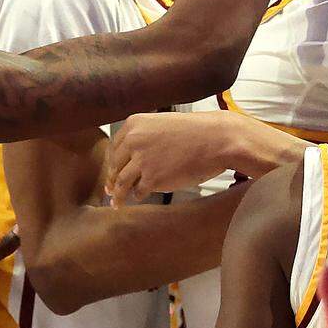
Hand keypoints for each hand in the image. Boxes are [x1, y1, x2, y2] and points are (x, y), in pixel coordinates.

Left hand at [105, 112, 230, 206]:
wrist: (216, 139)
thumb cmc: (196, 132)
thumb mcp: (163, 124)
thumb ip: (145, 137)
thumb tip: (133, 158)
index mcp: (134, 124)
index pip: (114, 147)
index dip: (113, 162)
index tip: (113, 171)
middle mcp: (133, 140)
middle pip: (115, 166)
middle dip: (112, 180)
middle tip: (110, 190)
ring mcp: (142, 160)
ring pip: (121, 182)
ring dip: (118, 195)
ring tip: (116, 203)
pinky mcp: (153, 178)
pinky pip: (138, 192)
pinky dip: (138, 196)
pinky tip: (139, 198)